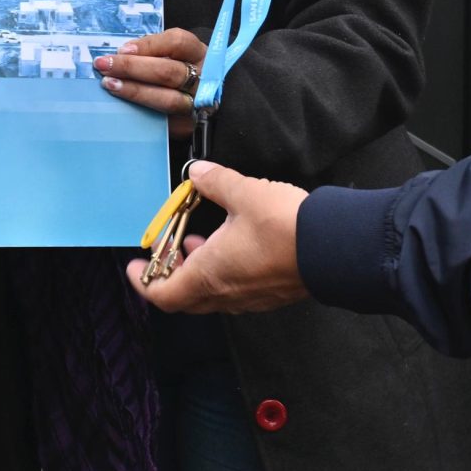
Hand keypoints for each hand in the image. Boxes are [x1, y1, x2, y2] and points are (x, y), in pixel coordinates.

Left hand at [95, 28, 205, 135]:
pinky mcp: (189, 124)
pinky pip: (165, 122)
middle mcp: (204, 77)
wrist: (196, 97)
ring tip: (110, 85)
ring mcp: (198, 103)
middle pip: (168, 72)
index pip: (177, 42)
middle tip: (105, 66)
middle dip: (132, 68)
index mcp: (198, 52)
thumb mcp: (172, 53)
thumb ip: (151, 51)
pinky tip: (124, 107)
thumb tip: (120, 54)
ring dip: (135, 92)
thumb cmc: (177, 68)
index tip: (123, 50)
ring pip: (168, 99)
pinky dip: (143, 113)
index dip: (149, 45)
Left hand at [127, 161, 308, 313]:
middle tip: (167, 250)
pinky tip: (231, 245)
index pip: (163, 295)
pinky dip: (222, 272)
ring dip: (198, 271)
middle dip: (171, 273)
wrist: (335, 247)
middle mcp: (226, 293)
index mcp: (209, 275)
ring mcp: (251, 298)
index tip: (135, 265)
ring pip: (211, 293)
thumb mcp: (243, 193)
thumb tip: (198, 173)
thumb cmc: (284, 226)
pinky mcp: (271, 294)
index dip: (144, 282)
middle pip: (185, 297)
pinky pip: (235, 291)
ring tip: (198, 241)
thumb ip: (215, 182)